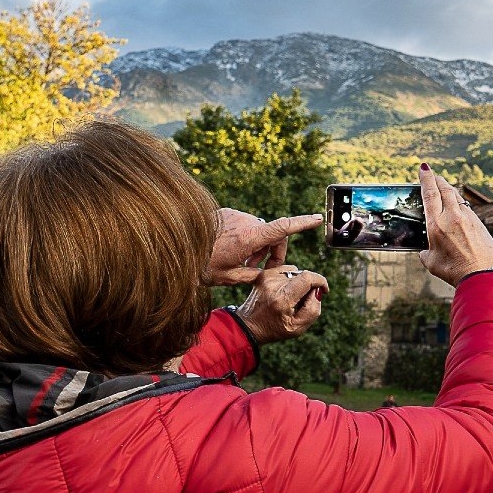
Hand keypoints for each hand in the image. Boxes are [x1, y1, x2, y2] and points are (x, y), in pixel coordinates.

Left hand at [210, 209, 324, 284]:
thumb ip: (253, 274)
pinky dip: (245, 239)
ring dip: (257, 247)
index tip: (317, 219)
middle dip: (273, 251)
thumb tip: (261, 271)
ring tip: (243, 264)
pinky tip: (231, 253)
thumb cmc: (202, 267)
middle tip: (263, 271)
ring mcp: (234, 215)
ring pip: (257, 230)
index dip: (302, 222)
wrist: (175, 250)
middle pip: (272, 233)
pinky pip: (243, 225)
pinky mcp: (225, 213)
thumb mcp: (232, 279)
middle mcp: (244, 222)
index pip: (283, 227)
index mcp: (249, 237)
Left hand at [236, 266, 327, 343]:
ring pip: (295, 272)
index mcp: (282, 299)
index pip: (307, 278)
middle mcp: (273, 284)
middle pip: (303, 275)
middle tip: (303, 302)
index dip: (321, 281)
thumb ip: (313, 309)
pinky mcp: (263, 274)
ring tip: (291, 298)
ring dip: (299, 282)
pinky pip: (286, 270)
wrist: (248, 325)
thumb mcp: (298, 328)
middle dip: (309, 287)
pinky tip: (284, 291)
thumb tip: (317, 290)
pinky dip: (290, 279)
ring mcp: (267, 277)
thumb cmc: (274, 329)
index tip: (324, 290)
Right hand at [417, 165, 492, 286]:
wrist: (483, 275)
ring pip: (457, 196)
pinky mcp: (479, 222)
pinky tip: (458, 207)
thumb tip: (426, 250)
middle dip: (437, 179)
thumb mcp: (432, 263)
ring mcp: (468, 217)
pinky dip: (459, 203)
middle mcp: (452, 216)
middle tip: (433, 176)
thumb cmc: (455, 271)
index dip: (426, 178)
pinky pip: (466, 207)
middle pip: (444, 189)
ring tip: (444, 189)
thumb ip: (426, 252)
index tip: (424, 168)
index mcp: (436, 224)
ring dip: (449, 190)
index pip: (430, 194)